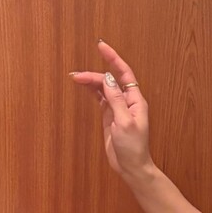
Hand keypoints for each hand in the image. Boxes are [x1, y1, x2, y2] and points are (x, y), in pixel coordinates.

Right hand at [69, 41, 151, 177]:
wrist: (131, 166)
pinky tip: (84, 86)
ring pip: (104, 88)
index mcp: (136, 101)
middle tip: (77, 76)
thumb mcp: (124, 122)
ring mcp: (119, 108)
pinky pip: (101, 98)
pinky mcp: (110, 116)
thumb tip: (108, 79)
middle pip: (110, 81)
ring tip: (76, 78)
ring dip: (91, 82)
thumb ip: (116, 99)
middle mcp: (128, 102)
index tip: (101, 46)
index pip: (124, 73)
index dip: (113, 58)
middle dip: (94, 75)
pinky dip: (92, 91)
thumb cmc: (133, 147)